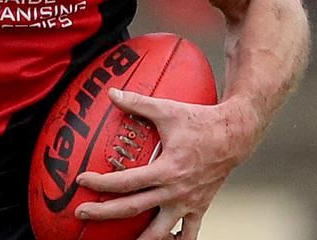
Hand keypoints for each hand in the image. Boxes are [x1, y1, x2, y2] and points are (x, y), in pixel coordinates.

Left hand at [74, 88, 259, 239]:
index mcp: (166, 169)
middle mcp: (176, 191)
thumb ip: (137, 102)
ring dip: (140, 239)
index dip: (100, 183)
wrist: (235, 135)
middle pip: (133, 209)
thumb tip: (112, 93)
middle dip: (104, 213)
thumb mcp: (167, 109)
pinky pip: (190, 235)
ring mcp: (188, 203)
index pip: (126, 182)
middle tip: (81, 212)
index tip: (81, 181)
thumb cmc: (199, 121)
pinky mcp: (200, 207)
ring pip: (160, 232)